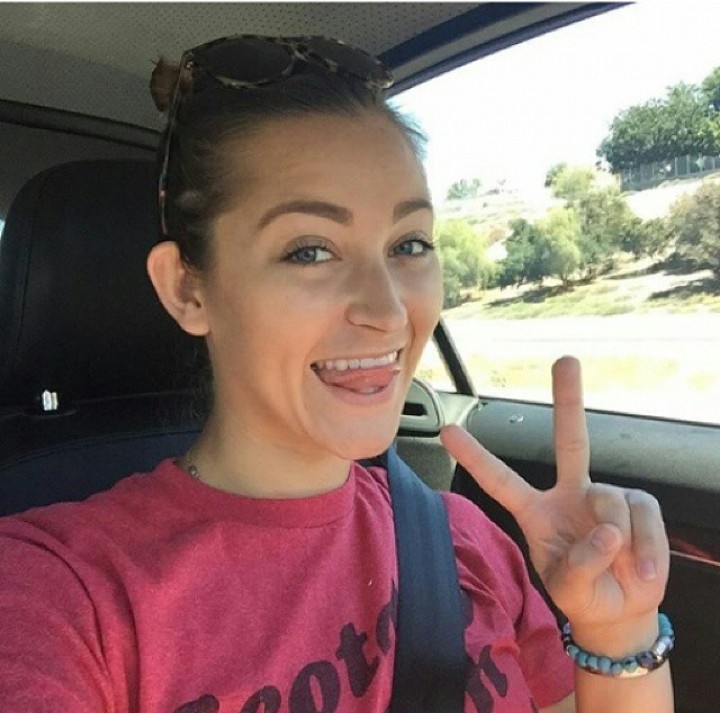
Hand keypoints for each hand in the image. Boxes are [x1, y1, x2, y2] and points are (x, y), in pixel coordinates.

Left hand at [440, 356, 669, 631]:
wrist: (621, 609)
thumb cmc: (583, 592)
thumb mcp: (568, 588)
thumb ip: (581, 565)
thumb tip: (608, 531)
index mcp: (535, 511)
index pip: (500, 480)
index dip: (475, 456)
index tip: (448, 430)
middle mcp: (568, 494)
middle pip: (571, 441)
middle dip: (568, 399)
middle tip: (565, 359)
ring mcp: (603, 497)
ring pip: (610, 505)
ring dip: (617, 545)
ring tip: (620, 571)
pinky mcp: (638, 505)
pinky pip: (643, 518)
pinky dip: (647, 549)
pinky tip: (642, 569)